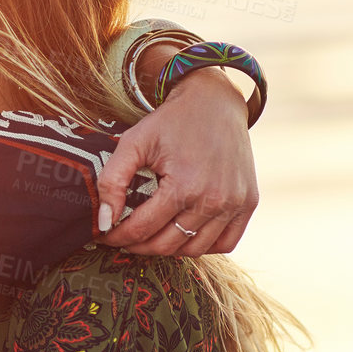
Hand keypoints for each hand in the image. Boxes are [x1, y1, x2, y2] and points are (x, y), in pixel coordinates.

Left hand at [97, 67, 257, 255]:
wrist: (215, 101)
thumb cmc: (171, 122)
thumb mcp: (134, 142)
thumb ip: (112, 180)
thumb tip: (104, 221)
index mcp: (184, 185)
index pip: (142, 229)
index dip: (118, 237)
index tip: (105, 236)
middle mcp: (214, 200)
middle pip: (167, 245)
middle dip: (139, 245)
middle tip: (125, 238)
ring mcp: (235, 204)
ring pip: (195, 249)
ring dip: (170, 248)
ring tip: (153, 236)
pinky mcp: (248, 203)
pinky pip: (226, 243)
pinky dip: (204, 245)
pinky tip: (185, 233)